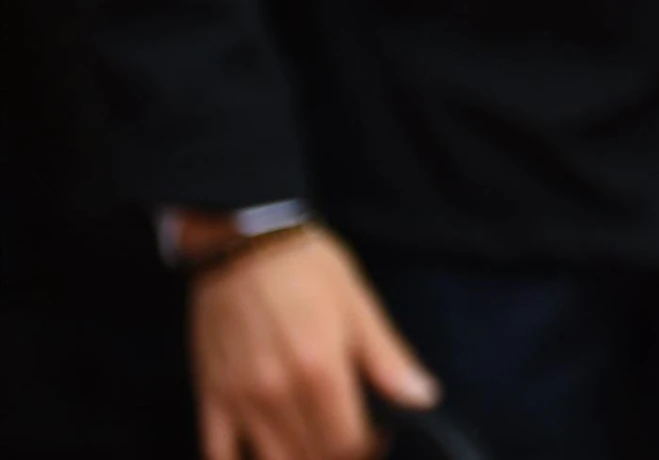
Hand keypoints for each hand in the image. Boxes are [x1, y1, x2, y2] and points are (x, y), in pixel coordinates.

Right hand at [187, 227, 439, 459]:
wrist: (244, 243)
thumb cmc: (309, 269)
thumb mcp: (359, 307)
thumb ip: (389, 360)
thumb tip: (424, 398)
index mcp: (321, 370)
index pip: (348, 444)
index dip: (370, 449)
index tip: (378, 436)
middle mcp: (278, 393)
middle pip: (312, 458)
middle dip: (338, 455)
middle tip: (351, 439)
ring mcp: (240, 399)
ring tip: (315, 446)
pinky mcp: (211, 396)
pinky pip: (216, 454)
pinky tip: (264, 456)